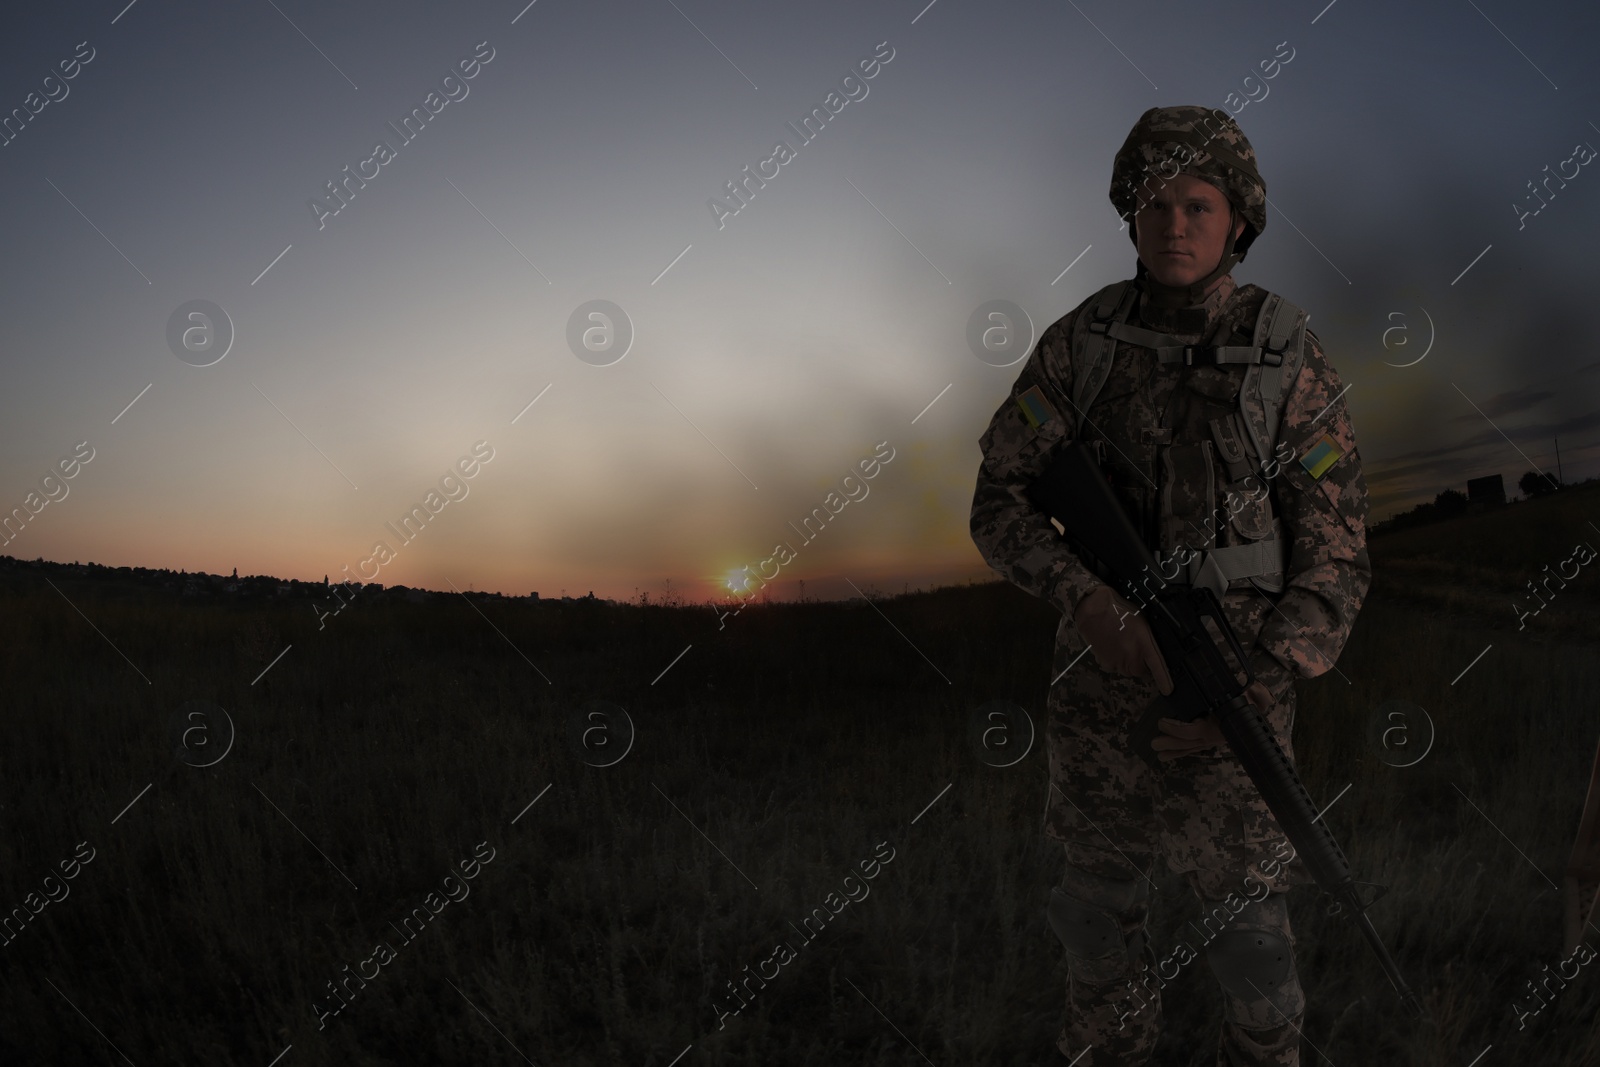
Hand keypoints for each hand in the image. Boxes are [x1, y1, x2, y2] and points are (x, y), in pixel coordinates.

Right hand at [1073, 585, 1172, 694]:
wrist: (1095, 609)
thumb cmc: (1119, 611)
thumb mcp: (1142, 623)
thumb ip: (1148, 640)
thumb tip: (1152, 651)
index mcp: (1145, 646)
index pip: (1159, 669)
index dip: (1164, 681)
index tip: (1168, 690)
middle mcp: (1133, 658)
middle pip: (1141, 671)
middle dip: (1140, 663)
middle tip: (1134, 647)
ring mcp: (1119, 662)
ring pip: (1127, 669)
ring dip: (1126, 661)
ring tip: (1121, 643)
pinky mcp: (1106, 663)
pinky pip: (1114, 666)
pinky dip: (1114, 659)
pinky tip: (1111, 645)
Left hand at [1152, 680, 1272, 762]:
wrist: (1256, 714)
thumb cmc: (1251, 702)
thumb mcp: (1256, 695)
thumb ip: (1258, 694)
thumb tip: (1254, 690)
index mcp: (1220, 726)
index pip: (1195, 731)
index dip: (1177, 729)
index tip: (1162, 722)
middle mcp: (1214, 736)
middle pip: (1188, 743)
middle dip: (1171, 744)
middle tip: (1154, 744)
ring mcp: (1211, 740)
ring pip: (1190, 747)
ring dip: (1174, 751)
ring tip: (1159, 755)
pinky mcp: (1208, 741)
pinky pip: (1193, 748)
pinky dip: (1181, 752)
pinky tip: (1168, 756)